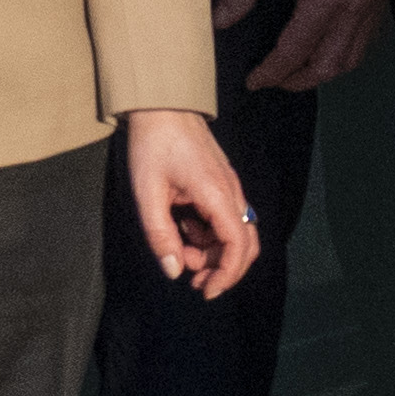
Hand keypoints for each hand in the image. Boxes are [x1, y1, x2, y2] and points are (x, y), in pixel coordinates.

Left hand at [123, 107, 261, 297]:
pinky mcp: (221, 184)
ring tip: (181, 252)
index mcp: (217, 194)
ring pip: (236, 233)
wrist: (162, 105)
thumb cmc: (152, 144)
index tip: (206, 290)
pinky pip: (226, 219)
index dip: (227, 274)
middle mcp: (231, 192)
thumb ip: (160, 235)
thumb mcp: (147, 193)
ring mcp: (229, 187)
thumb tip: (174, 270)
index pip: (238, 245)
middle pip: (247, 244)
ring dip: (213, 252)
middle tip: (195, 282)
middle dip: (224, 269)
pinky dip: (209, 235)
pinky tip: (185, 230)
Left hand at [214, 0, 394, 99]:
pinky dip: (346, 55)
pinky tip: (329, 48)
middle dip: (298, 81)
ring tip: (300, 70)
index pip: (294, 53)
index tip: (254, 80)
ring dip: (324, 72)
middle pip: (327, 67)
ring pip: (351, 59)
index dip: (271, 72)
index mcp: (323, 0)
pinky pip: (366, 41)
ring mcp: (370, 6)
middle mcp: (352, 10)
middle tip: (275, 79)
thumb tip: (221, 20)